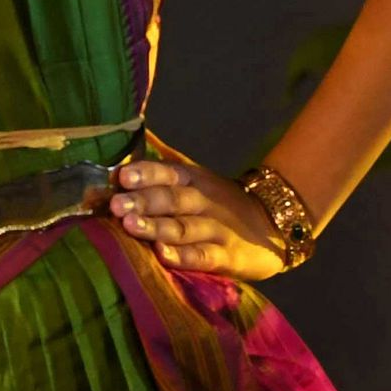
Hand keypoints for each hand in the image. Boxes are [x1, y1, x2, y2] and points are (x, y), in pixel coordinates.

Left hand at [111, 150, 294, 282]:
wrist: (275, 224)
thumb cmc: (218, 201)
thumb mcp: (193, 177)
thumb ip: (160, 163)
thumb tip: (123, 132)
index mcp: (191, 179)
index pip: (167, 172)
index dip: (145, 173)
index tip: (121, 176)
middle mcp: (202, 201)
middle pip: (171, 199)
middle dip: (142, 201)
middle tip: (115, 204)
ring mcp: (216, 229)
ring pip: (183, 227)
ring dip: (156, 227)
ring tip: (129, 225)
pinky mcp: (228, 257)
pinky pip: (204, 256)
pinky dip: (183, 256)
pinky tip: (161, 255)